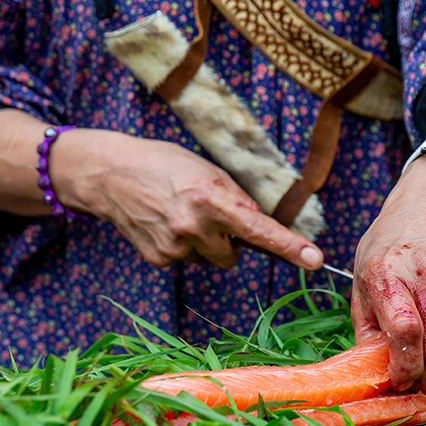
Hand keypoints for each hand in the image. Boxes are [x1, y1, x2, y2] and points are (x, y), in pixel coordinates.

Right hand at [53, 130, 322, 269]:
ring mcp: (175, 247)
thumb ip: (235, 200)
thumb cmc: (164, 165)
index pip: (258, 229)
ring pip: (211, 259)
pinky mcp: (159, 259)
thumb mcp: (207, 171)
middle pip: (234, 254)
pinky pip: (187, 261)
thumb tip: (260, 229)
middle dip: (228, 239)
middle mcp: (194, 227)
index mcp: (211, 198)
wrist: (110, 174)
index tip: (314, 260)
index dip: (289, 246)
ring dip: (204, 243)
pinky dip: (182, 247)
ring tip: (180, 214)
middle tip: (205, 213)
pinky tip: (165, 224)